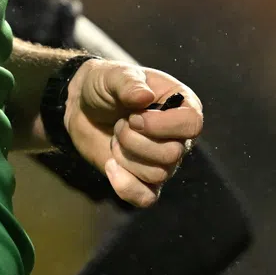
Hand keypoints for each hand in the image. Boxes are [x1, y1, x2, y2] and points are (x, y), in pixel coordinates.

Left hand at [66, 60, 203, 207]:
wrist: (83, 107)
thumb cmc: (106, 86)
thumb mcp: (114, 75)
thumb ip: (129, 83)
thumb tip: (145, 98)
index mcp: (182, 105)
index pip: (192, 124)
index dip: (162, 125)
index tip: (134, 116)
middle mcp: (179, 136)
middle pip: (172, 154)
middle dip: (135, 141)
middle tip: (120, 124)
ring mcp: (163, 161)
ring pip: (156, 175)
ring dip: (126, 156)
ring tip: (115, 137)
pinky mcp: (144, 181)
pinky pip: (146, 198)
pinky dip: (125, 186)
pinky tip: (111, 165)